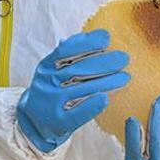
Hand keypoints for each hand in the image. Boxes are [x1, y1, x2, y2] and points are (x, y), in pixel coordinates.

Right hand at [17, 29, 129, 152]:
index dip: (86, 43)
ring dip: (106, 82)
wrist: (34, 122)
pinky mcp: (58, 123)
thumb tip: (90, 36)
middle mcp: (47, 83)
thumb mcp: (53, 71)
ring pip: (81, 90)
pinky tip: (106, 98)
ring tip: (125, 77)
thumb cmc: (52, 91)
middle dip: (103, 63)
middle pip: (77, 70)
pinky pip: (77, 114)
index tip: (106, 38)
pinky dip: (91, 106)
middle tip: (124, 58)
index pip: (64, 51)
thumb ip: (68, 55)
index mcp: (46, 67)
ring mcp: (52, 103)